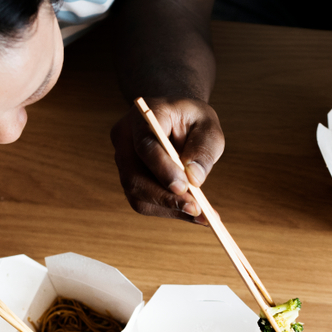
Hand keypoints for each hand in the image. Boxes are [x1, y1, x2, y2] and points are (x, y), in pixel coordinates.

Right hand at [111, 97, 223, 221]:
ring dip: (169, 208)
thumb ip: (203, 150)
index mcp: (144, 116)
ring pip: (137, 194)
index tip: (184, 187)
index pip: (145, 145)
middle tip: (196, 209)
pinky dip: (170, 210)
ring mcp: (123, 161)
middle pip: (133, 176)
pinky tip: (192, 214)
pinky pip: (144, 202)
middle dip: (164, 197)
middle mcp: (126, 139)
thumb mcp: (208, 126)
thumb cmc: (193, 120)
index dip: (162, 169)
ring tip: (200, 215)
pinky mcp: (129, 180)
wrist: (177, 119)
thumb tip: (195, 179)